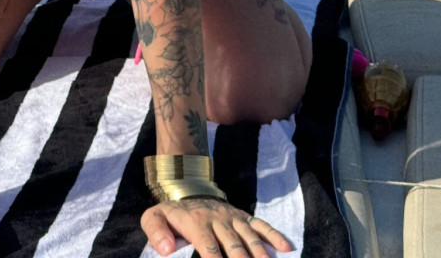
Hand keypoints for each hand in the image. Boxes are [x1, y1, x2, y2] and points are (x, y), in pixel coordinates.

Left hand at [142, 195, 292, 255]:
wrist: (188, 189)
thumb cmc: (172, 214)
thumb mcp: (154, 217)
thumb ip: (156, 232)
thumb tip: (165, 250)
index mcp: (197, 223)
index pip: (209, 248)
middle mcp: (218, 220)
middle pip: (234, 246)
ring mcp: (233, 217)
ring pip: (250, 237)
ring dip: (260, 254)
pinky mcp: (243, 216)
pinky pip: (260, 225)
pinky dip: (273, 235)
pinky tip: (286, 247)